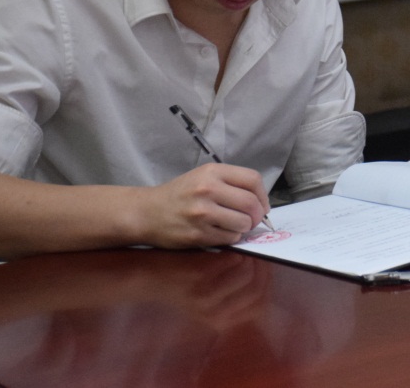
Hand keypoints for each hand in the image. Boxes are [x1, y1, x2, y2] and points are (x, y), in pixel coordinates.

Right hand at [131, 163, 270, 248]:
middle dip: (257, 215)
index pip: (253, 180)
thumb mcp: (204, 177)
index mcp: (212, 172)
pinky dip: (231, 237)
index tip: (262, 204)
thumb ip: (231, 184)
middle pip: (251, 203)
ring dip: (244, 227)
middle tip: (253, 219)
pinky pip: (229, 238)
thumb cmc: (180, 194)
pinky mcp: (197, 234)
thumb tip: (261, 203)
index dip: (263, 195)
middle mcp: (207, 190)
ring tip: (234, 225)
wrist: (147, 212)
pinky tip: (221, 232)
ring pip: (243, 223)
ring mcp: (202, 213)